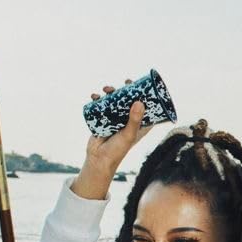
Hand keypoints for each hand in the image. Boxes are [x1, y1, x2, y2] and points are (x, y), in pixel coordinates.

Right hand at [71, 83, 157, 200]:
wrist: (98, 158)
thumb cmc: (118, 149)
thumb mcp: (129, 134)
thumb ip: (134, 120)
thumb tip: (139, 102)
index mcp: (140, 125)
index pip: (147, 108)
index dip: (147, 96)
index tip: (144, 84)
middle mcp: (129, 121)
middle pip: (130, 101)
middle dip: (127, 90)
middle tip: (125, 82)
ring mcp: (116, 120)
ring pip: (115, 102)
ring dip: (111, 93)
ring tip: (106, 89)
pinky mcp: (104, 120)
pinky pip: (102, 107)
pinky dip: (98, 100)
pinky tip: (94, 96)